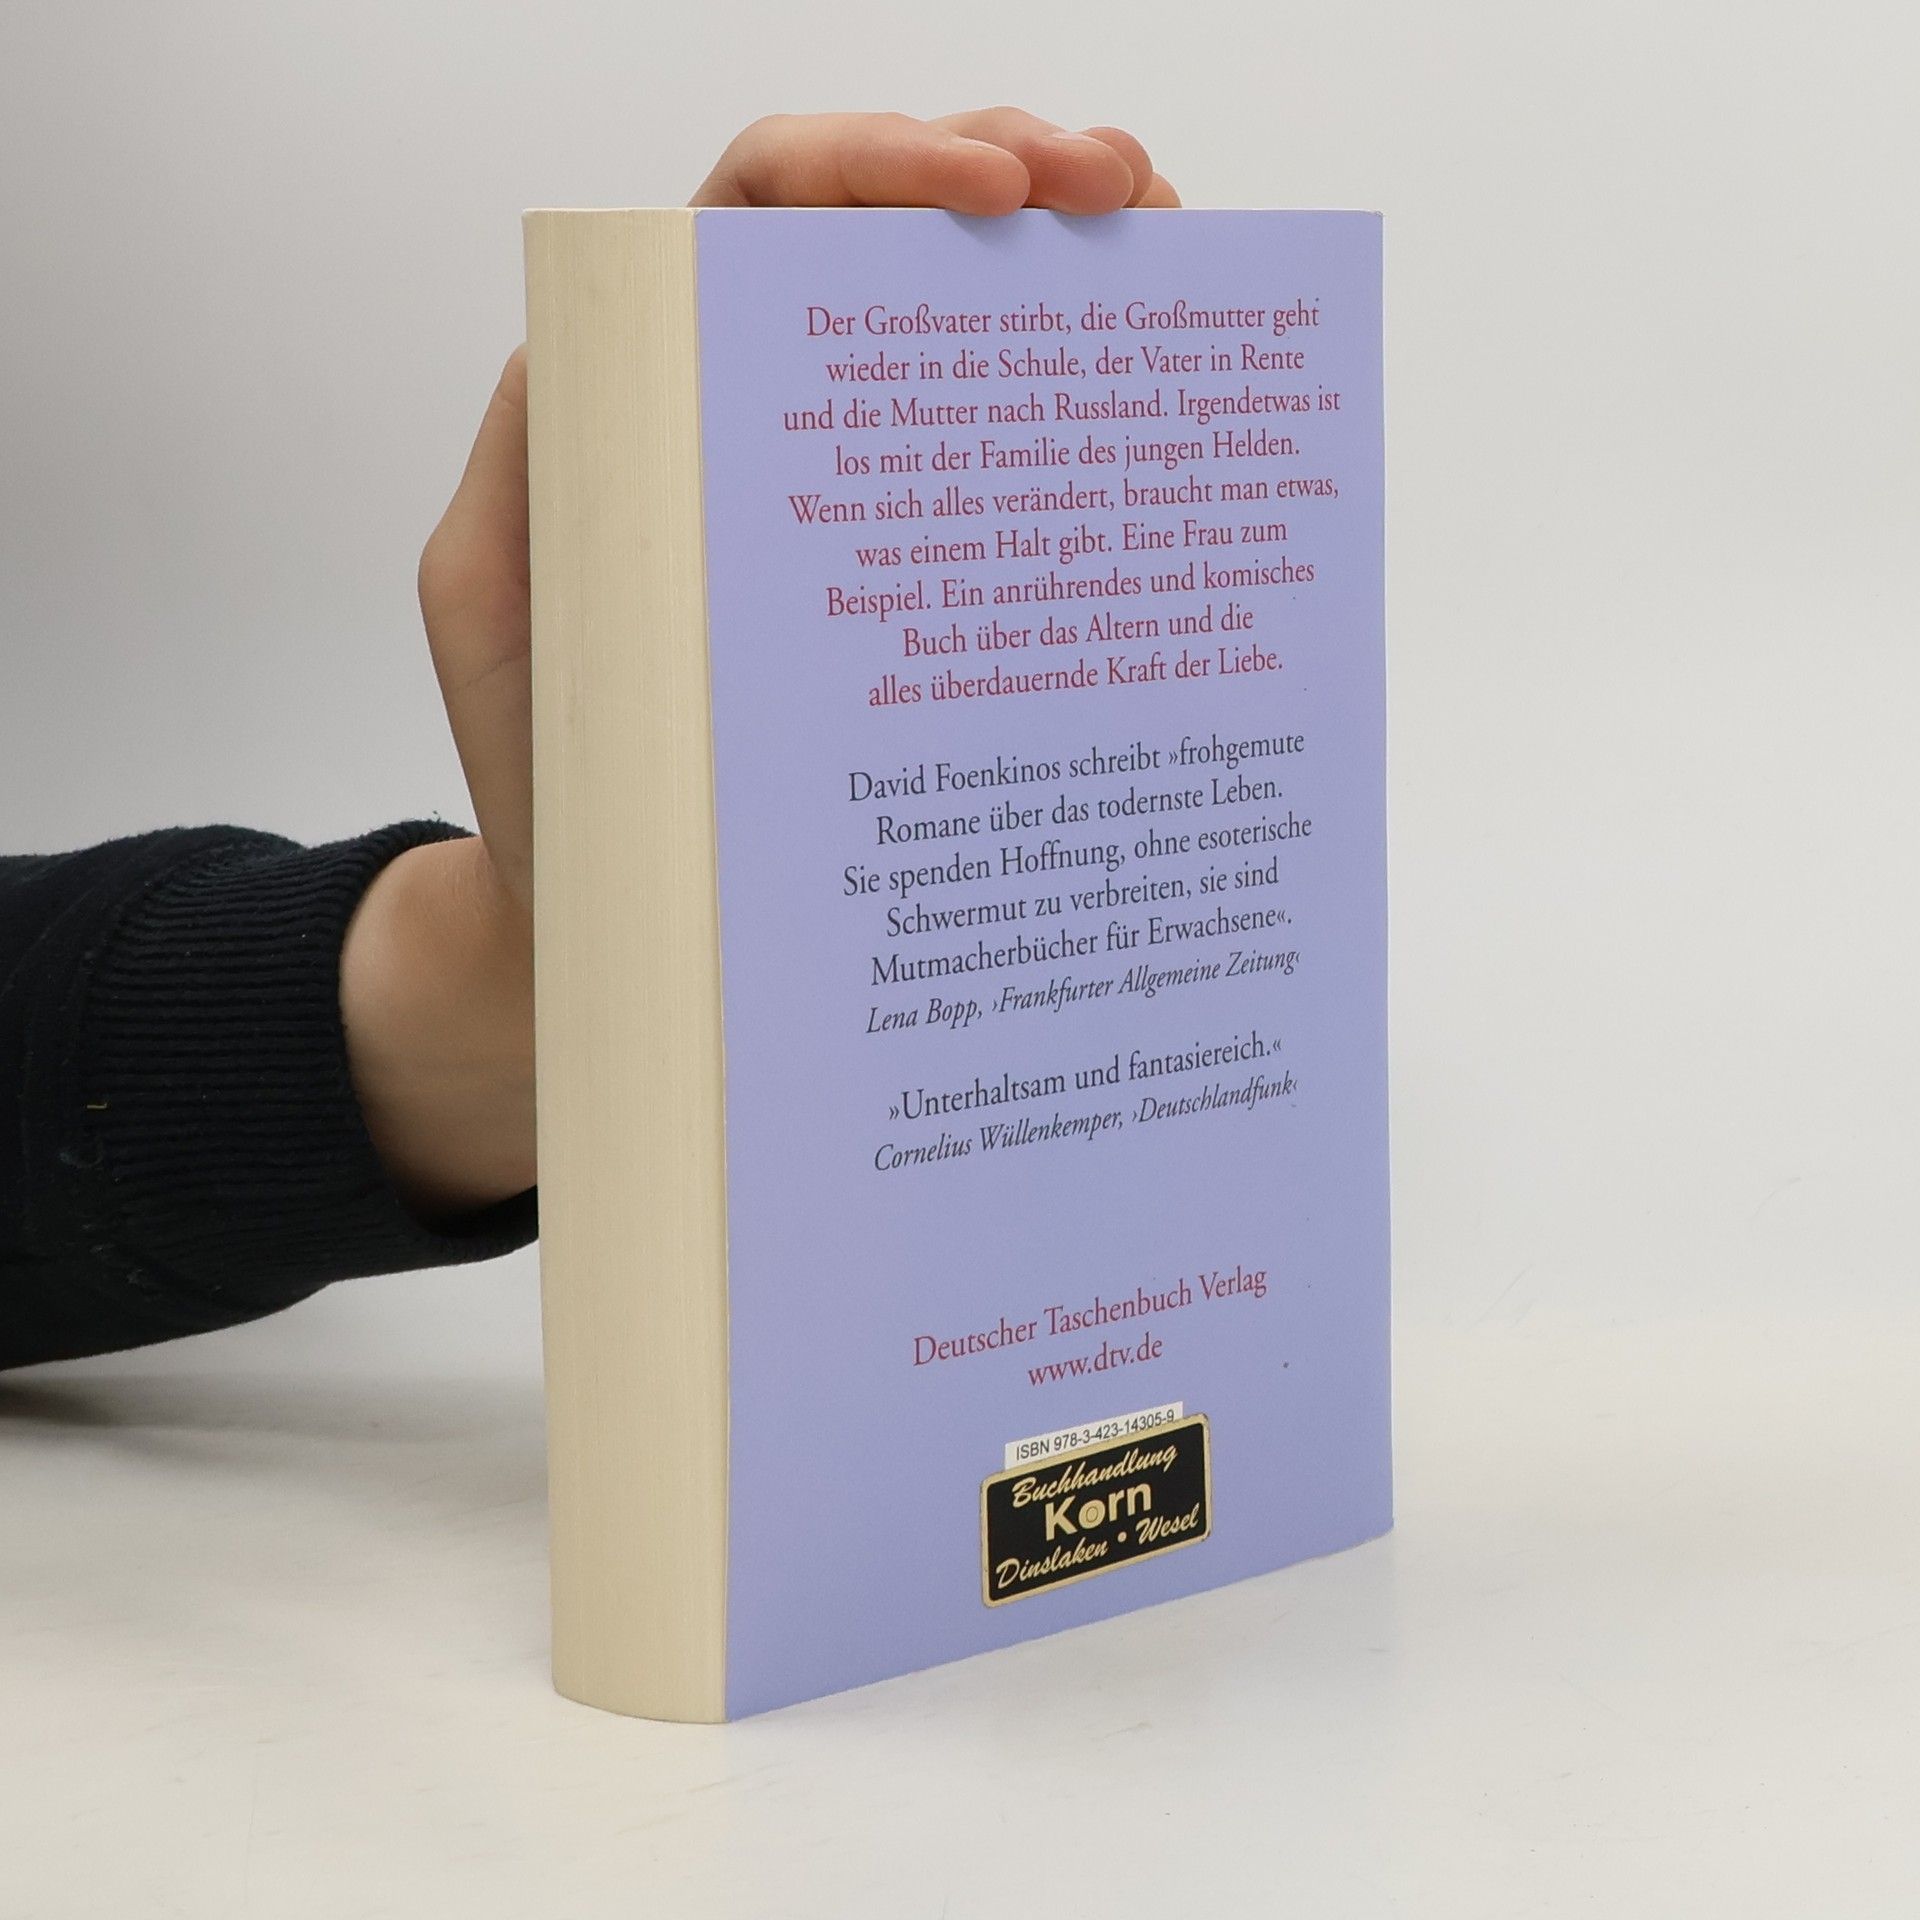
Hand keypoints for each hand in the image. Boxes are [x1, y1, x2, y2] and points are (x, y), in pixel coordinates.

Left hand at [340, 109, 1178, 1217]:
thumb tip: (606, 348)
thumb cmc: (548, 771)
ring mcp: (855, 495)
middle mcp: (766, 409)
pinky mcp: (916, 583)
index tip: (989, 186)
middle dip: (1019, 171)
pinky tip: (1158, 390)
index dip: (877, 162)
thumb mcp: (496, 607)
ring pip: (965, 328)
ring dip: (1073, 263)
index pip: (766, 209)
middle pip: (893, 233)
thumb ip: (530, 472)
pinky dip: (1080, 407)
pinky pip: (1003, 468)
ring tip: (1172, 248)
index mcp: (662, 383)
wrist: (607, 913)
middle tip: (1127, 191)